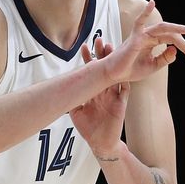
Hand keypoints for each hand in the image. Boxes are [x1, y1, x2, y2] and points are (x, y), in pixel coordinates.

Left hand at [70, 38, 129, 152]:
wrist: (101, 143)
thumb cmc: (89, 129)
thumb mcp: (76, 113)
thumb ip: (71, 101)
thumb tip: (60, 91)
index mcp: (94, 92)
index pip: (91, 72)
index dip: (88, 59)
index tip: (84, 46)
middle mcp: (104, 91)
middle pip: (104, 69)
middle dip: (102, 55)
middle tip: (100, 40)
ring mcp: (113, 96)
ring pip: (115, 76)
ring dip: (114, 64)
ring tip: (113, 50)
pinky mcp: (120, 105)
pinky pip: (124, 91)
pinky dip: (124, 82)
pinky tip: (124, 72)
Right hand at [105, 0, 184, 83]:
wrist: (115, 75)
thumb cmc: (131, 69)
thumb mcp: (153, 66)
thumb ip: (165, 58)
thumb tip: (175, 49)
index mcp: (154, 42)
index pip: (173, 40)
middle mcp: (149, 36)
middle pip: (171, 35)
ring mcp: (142, 35)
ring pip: (163, 28)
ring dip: (177, 28)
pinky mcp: (135, 38)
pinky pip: (139, 22)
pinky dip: (145, 12)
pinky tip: (151, 3)